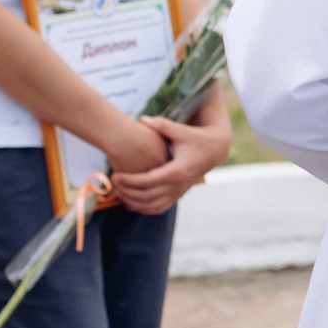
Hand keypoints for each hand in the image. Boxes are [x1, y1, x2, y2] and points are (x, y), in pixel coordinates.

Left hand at [109, 111, 230, 215]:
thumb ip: (162, 125)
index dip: (129, 180)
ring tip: (118, 192)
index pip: (148, 181)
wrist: (215, 151)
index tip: (115, 175)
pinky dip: (143, 208)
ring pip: (151, 206)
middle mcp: (178, 185)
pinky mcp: (178, 195)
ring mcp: (178, 192)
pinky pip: (158, 208)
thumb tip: (142, 119)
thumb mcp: (181, 130)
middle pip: (147, 196)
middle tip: (112, 183)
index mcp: (177, 170)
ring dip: (133, 202)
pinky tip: (130, 202)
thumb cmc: (196, 138)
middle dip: (127, 192)